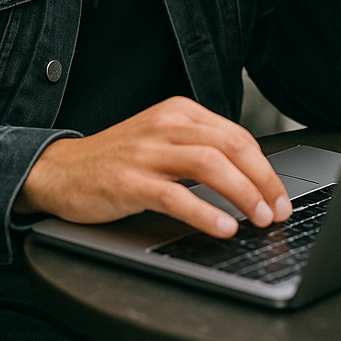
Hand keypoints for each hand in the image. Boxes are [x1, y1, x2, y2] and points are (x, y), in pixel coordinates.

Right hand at [14, 96, 291, 237]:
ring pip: (209, 165)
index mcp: (178, 112)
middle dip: (262, 180)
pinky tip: (222, 228)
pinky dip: (206, 213)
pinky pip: (176, 195)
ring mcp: (146, 152)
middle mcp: (165, 125)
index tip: (279, 195)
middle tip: (278, 210)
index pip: (236, 134)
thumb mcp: (162, 141)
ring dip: (242, 194)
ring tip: (258, 219)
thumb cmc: (117, 160)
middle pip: (230, 145)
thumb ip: (200, 150)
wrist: (61, 170)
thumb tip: (250, 179)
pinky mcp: (129, 181)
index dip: (265, 167)